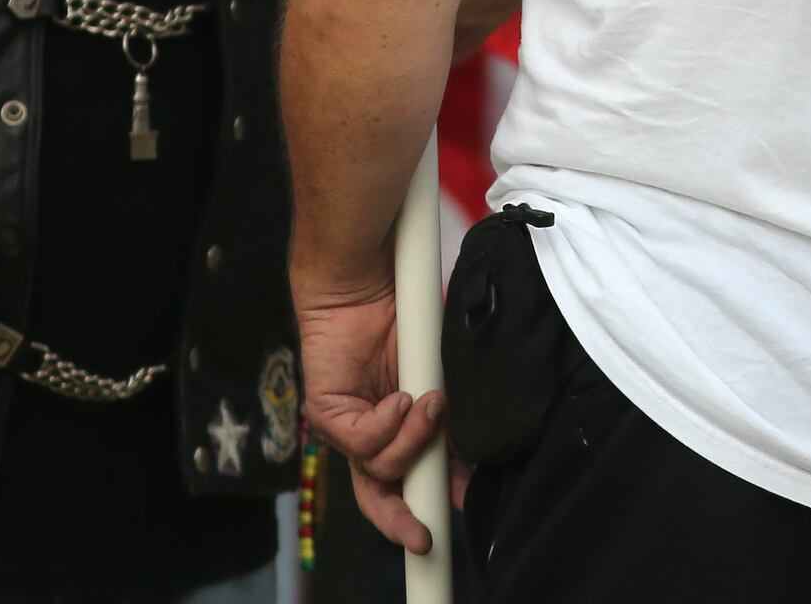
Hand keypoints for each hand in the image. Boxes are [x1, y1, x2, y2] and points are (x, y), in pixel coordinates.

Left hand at [297, 284, 448, 555]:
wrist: (366, 276)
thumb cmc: (405, 313)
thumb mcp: (442, 371)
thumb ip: (456, 413)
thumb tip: (483, 451)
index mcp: (401, 426)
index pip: (413, 480)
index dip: (435, 503)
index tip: (460, 516)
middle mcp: (372, 433)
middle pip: (380, 498)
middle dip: (405, 520)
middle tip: (426, 534)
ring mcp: (347, 427)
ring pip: (382, 467)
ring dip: (414, 441)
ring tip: (430, 401)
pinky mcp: (326, 415)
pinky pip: (364, 442)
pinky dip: (388, 423)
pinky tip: (401, 397)